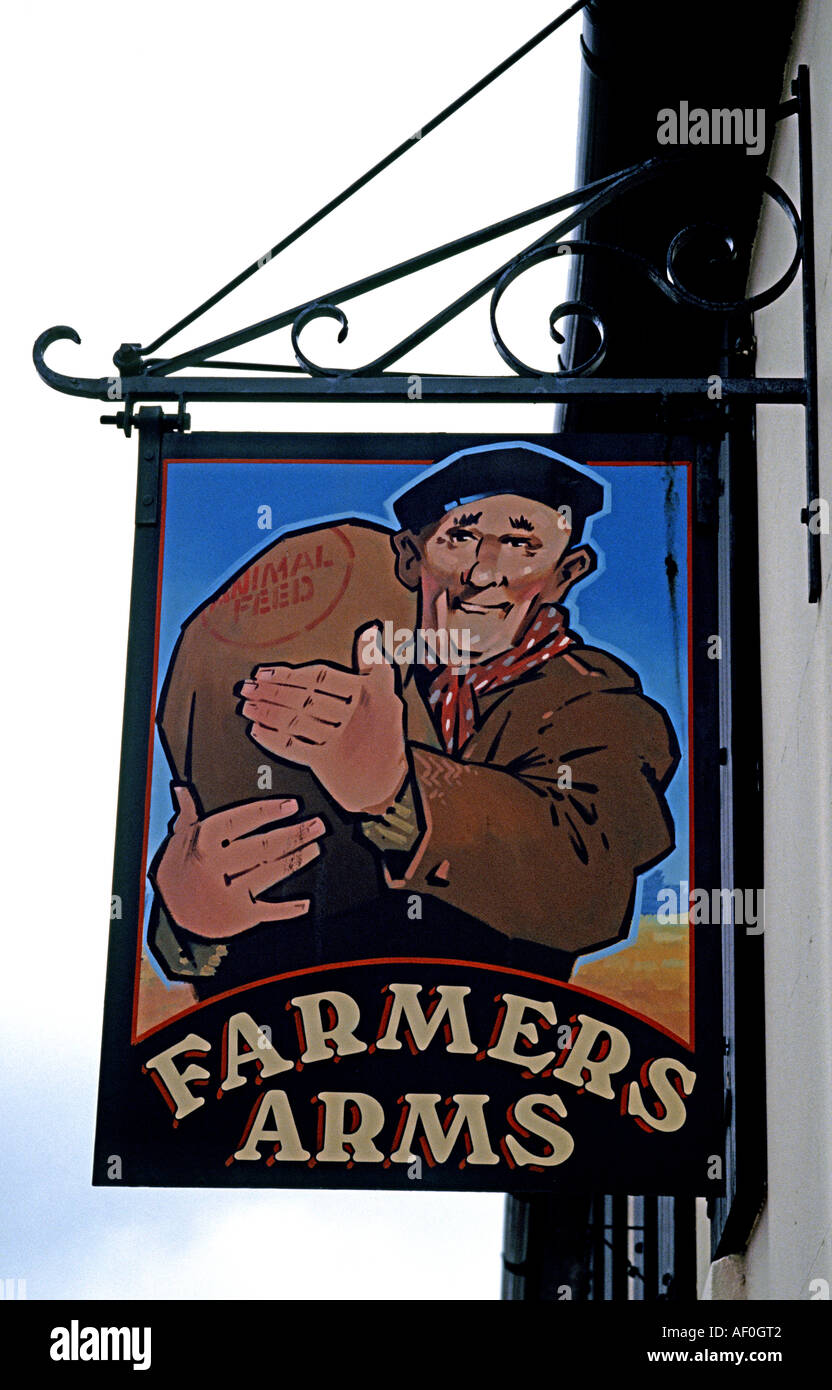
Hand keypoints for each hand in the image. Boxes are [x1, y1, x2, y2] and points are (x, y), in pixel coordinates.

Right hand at [151, 785, 325, 939]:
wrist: (169, 913)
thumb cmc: (179, 871)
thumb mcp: (181, 840)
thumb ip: (189, 814)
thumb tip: (183, 790)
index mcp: (202, 843)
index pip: (240, 820)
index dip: (268, 811)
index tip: (292, 806)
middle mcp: (215, 867)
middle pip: (262, 846)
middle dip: (294, 834)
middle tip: (317, 825)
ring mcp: (227, 893)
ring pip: (269, 872)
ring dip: (296, 859)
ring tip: (314, 847)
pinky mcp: (238, 916)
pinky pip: (268, 911)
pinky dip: (288, 910)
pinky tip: (304, 903)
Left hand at [238, 622, 407, 815]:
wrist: (387, 780)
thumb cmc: (384, 731)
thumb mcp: (386, 692)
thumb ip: (373, 661)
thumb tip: (369, 629)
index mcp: (366, 693)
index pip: (320, 678)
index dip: (289, 674)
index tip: (265, 673)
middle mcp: (353, 715)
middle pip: (303, 698)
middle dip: (271, 692)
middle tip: (247, 688)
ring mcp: (340, 740)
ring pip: (295, 721)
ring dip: (267, 712)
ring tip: (247, 706)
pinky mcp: (328, 763)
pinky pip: (295, 747)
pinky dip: (273, 738)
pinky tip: (257, 730)